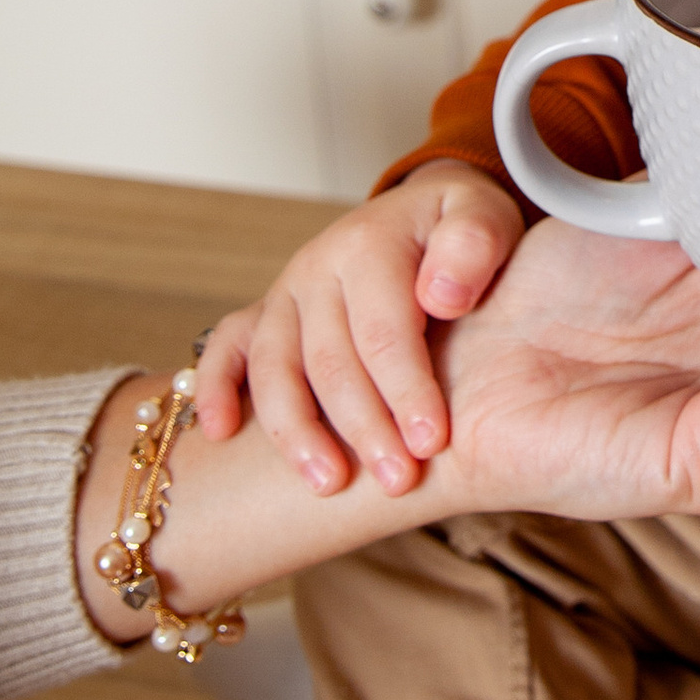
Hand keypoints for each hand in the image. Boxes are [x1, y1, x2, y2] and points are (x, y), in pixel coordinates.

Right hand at [193, 160, 523, 495]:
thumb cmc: (462, 231)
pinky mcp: (264, 315)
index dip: (407, 389)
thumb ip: (473, 248)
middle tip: (396, 481)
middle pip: (329, 360)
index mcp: (370, 244)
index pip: (384, 330)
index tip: (433, 443)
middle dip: (362, 427)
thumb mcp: (484, 220)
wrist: (422, 215)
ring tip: (327, 484)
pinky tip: (219, 434)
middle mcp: (317, 267)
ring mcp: (285, 294)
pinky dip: (214, 388)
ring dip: (296, 431)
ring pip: (275, 367)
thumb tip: (442, 297)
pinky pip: (227, 349)